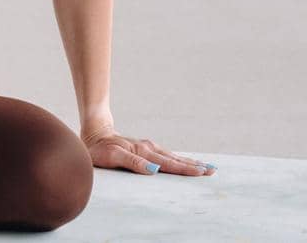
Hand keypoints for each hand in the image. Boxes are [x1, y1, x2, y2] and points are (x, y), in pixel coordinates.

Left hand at [84, 130, 215, 176]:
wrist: (93, 133)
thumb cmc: (99, 149)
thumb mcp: (112, 157)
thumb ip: (133, 163)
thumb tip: (154, 170)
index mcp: (144, 152)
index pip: (169, 164)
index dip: (186, 169)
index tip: (203, 172)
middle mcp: (149, 148)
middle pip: (175, 160)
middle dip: (194, 166)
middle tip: (213, 170)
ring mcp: (147, 147)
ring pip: (172, 157)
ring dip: (189, 162)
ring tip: (205, 167)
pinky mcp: (144, 148)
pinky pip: (166, 155)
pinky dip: (178, 160)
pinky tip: (183, 162)